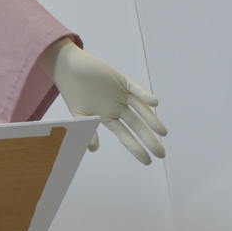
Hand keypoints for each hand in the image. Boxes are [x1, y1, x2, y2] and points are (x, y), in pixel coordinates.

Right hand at [39, 39, 167, 164]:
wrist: (68, 68)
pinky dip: (144, 95)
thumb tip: (93, 150)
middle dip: (149, 139)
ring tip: (163, 133)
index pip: (125, 136)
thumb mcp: (77, 115)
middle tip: (162, 154)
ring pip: (141, 109)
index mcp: (107, 118)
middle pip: (137, 125)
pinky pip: (135, 89)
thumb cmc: (71, 92)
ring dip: (152, 120)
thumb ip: (87, 131)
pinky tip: (154, 103)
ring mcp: (121, 94)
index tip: (147, 161)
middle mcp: (117, 108)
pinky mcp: (121, 80)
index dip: (136, 148)